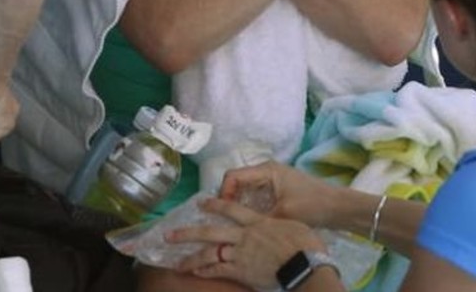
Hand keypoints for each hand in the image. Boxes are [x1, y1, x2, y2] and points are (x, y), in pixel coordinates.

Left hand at [169, 197, 327, 290]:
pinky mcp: (242, 271)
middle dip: (189, 233)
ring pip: (210, 254)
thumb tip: (278, 224)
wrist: (305, 263)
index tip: (202, 203)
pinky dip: (206, 271)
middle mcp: (244, 235)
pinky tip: (196, 272)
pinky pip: (219, 270)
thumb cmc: (306, 244)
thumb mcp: (294, 225)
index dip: (216, 204)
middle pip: (211, 232)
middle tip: (170, 235)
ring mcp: (240, 253)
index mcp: (257, 221)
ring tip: (177, 262)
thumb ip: (279, 224)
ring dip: (192, 258)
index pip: (232, 209)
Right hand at [219, 161, 341, 227]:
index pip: (233, 176)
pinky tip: (250, 222)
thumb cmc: (312, 205)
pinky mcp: (277, 190)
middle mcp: (267, 171)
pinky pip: (256, 196)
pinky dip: (250, 207)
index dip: (224, 193)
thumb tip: (235, 227)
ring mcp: (272, 180)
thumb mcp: (282, 214)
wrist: (338, 208)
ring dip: (239, 204)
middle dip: (229, 199)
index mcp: (266, 170)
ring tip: (234, 223)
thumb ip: (257, 218)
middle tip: (225, 221)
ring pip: (246, 190)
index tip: (223, 213)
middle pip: (237, 182)